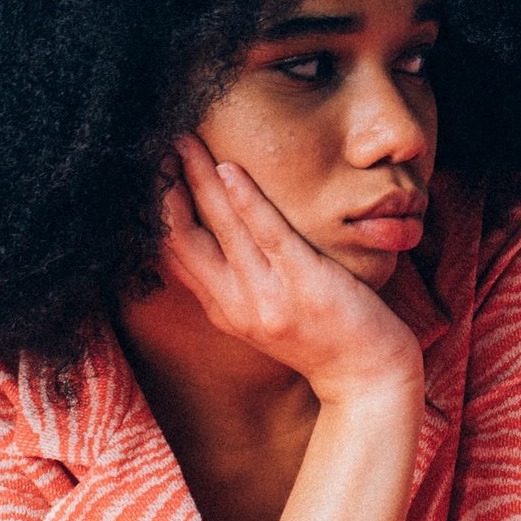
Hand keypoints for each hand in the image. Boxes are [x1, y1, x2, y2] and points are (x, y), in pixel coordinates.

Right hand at [161, 134, 423, 404]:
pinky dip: (246, 201)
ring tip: (186, 140)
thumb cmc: (328, 340)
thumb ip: (241, 285)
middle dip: (166, 188)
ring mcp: (269, 297)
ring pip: (221, 228)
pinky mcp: (306, 284)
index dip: (157, 212)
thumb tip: (222, 240)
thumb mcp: (268, 318)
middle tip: (157, 144)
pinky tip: (230, 169)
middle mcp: (237, 305)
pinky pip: (269, 235)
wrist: (369, 380)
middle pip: (183, 238)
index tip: (151, 173)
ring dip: (199, 179)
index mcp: (225, 311)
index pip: (173, 256)